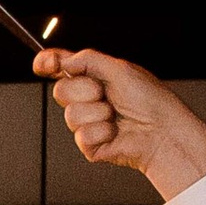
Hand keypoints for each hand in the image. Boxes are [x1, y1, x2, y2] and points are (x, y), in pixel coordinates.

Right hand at [37, 47, 205, 204]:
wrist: (161, 130)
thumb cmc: (150, 100)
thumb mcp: (120, 69)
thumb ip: (88, 59)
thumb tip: (65, 60)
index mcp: (93, 77)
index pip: (61, 68)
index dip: (48, 64)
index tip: (44, 63)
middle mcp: (87, 99)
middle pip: (61, 91)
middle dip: (85, 90)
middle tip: (106, 94)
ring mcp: (87, 123)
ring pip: (72, 115)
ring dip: (98, 113)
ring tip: (115, 115)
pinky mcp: (89, 145)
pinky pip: (82, 135)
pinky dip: (102, 131)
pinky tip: (115, 131)